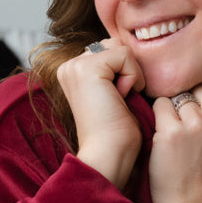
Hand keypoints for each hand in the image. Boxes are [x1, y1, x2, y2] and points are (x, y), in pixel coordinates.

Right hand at [57, 38, 145, 189]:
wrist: (107, 155)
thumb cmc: (116, 134)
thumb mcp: (114, 94)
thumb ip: (114, 71)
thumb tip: (131, 52)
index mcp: (72, 72)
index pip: (111, 51)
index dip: (124, 74)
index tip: (116, 102)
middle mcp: (69, 66)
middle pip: (116, 46)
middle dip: (127, 71)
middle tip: (119, 102)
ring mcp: (75, 65)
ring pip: (121, 49)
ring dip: (130, 75)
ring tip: (119, 101)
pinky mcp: (88, 68)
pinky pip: (125, 56)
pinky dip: (133, 78)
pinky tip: (121, 98)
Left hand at [149, 77, 201, 202]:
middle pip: (199, 87)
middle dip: (190, 101)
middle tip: (186, 124)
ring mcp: (196, 123)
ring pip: (179, 94)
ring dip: (173, 109)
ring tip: (176, 132)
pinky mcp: (171, 131)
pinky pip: (160, 104)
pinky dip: (158, 116)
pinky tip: (163, 134)